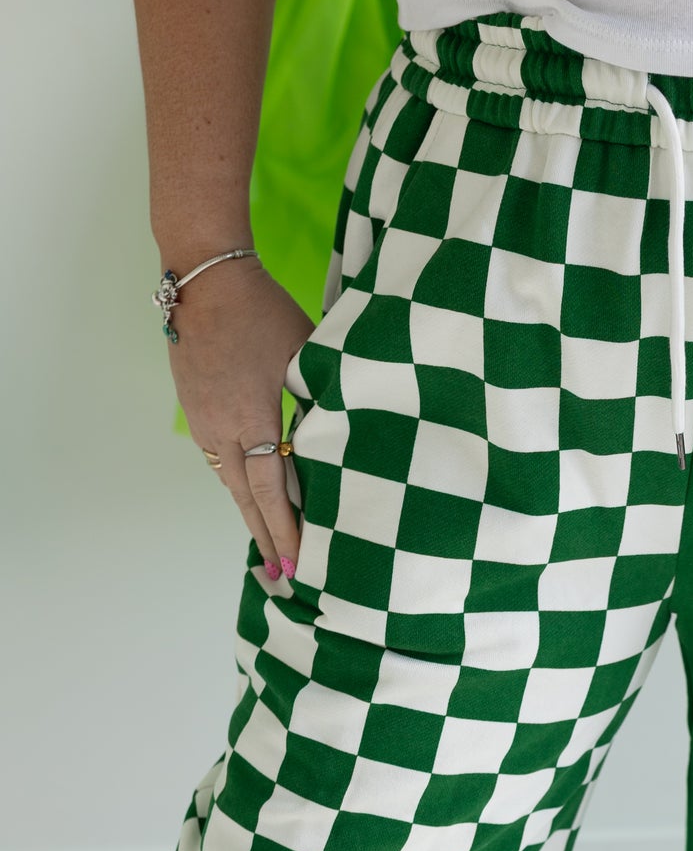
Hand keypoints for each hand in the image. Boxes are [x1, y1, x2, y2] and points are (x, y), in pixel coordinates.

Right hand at [165, 258, 314, 581]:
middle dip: (264, 537)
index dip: (285, 529)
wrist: (205, 276)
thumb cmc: (263, 311)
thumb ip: (319, 400)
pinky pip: (217, 456)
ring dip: (248, 511)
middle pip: (244, 498)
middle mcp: (221, 429)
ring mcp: (202, 419)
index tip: (296, 564)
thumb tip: (341, 437)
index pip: (271, 490)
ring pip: (228, 478)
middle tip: (279, 574)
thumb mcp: (303, 355)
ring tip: (266, 541)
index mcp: (251, 419)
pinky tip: (248, 492)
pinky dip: (234, 480)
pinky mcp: (194, 406)